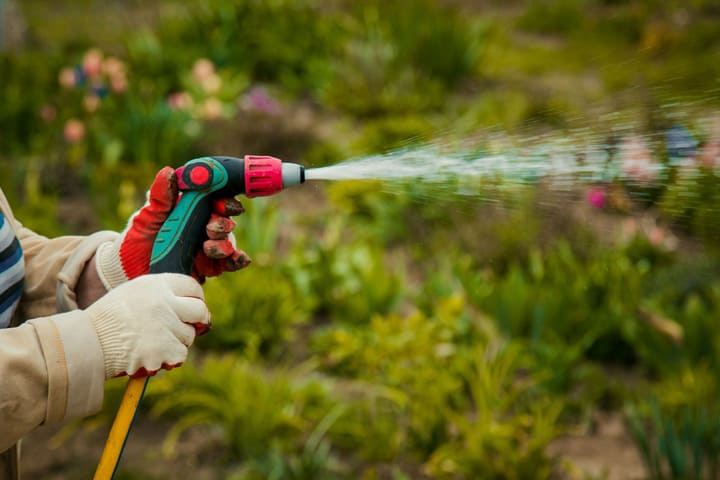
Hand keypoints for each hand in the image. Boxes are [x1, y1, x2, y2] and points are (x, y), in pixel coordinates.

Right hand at [87, 274, 209, 378]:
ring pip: (189, 336)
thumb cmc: (108, 320)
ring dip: (176, 341)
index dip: (195, 298)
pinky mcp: (164, 349)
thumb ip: (160, 294)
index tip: (192, 306)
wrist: (86, 343)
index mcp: (156, 284)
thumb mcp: (132, 293)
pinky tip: (151, 354)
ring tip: (152, 341)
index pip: (192, 286)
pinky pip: (181, 354)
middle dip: (196, 321)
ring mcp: (165, 326)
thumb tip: (192, 303)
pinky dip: (170, 358)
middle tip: (185, 327)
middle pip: (200, 310)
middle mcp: (164, 302)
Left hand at [95, 166, 251, 288]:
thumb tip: (169, 172)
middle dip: (223, 222)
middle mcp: (202, 225)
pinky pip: (229, 263)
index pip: (213, 198)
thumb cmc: (136, 242)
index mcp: (190, 209)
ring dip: (225, 242)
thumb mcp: (145, 219)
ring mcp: (207, 246)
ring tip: (209, 248)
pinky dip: (237, 260)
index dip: (222, 198)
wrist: (128, 274)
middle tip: (211, 228)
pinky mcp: (209, 267)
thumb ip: (160, 198)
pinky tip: (239, 259)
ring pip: (228, 240)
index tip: (220, 203)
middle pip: (225, 219)